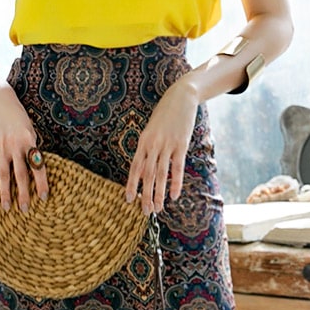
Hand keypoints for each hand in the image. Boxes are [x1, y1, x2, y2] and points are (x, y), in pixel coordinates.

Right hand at [0, 85, 47, 211]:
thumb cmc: (18, 115)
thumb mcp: (30, 129)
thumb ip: (31, 147)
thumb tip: (36, 166)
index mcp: (29, 141)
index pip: (37, 166)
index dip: (41, 183)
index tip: (44, 197)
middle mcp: (15, 145)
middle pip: (20, 174)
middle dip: (23, 193)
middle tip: (25, 209)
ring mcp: (0, 146)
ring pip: (3, 175)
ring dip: (5, 193)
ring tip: (7, 208)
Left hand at [126, 80, 197, 214]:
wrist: (181, 97)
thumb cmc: (165, 114)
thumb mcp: (152, 128)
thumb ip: (148, 146)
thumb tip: (145, 166)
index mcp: (143, 141)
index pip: (135, 167)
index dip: (131, 184)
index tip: (128, 200)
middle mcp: (152, 144)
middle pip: (146, 174)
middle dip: (145, 195)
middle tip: (145, 212)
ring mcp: (167, 144)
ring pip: (160, 174)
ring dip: (158, 193)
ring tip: (157, 208)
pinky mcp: (181, 144)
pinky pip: (177, 167)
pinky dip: (175, 182)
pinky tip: (174, 195)